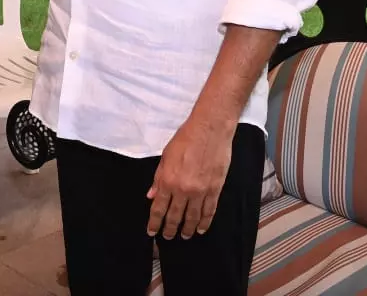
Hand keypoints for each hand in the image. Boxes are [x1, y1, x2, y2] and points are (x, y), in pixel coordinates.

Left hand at [146, 116, 233, 239]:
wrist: (210, 130)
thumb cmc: (186, 138)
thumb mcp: (166, 156)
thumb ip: (158, 178)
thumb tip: (151, 195)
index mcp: (168, 180)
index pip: (158, 208)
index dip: (154, 222)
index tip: (152, 231)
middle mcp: (183, 189)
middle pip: (175, 216)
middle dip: (170, 229)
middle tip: (168, 237)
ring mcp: (200, 191)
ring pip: (192, 217)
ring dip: (187, 229)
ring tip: (184, 236)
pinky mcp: (215, 189)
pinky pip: (209, 211)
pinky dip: (204, 222)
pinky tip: (201, 228)